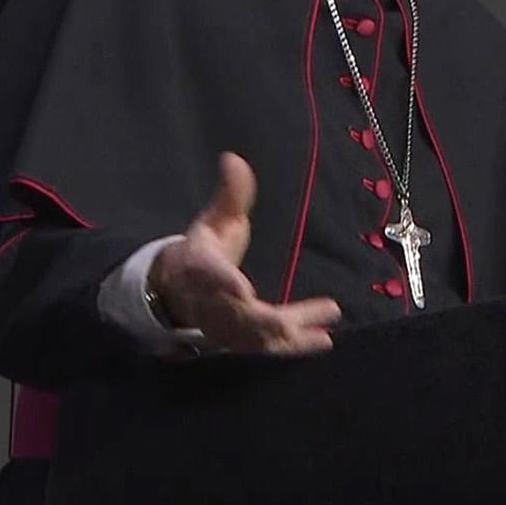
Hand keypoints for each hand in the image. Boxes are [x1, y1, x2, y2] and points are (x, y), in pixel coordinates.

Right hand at [147, 152, 341, 353]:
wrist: (178, 290)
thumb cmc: (204, 249)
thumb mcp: (215, 218)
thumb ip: (230, 194)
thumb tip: (233, 158)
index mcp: (200, 267)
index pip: (208, 275)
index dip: (223, 283)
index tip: (241, 289)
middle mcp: (210, 302)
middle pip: (242, 315)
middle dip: (277, 318)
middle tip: (321, 309)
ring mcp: (223, 326)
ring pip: (258, 336)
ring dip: (294, 334)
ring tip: (327, 326)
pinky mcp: (238, 342)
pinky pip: (266, 348)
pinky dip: (293, 347)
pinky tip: (323, 341)